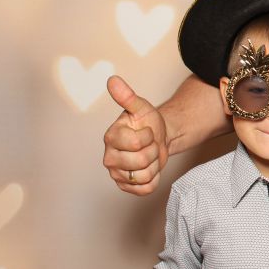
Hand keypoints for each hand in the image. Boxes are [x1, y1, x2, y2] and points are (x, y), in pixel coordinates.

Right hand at [102, 75, 168, 194]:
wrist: (158, 137)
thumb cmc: (148, 122)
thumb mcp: (141, 107)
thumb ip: (127, 96)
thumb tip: (113, 80)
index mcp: (111, 137)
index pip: (137, 142)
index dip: (149, 136)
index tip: (147, 131)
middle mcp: (109, 158)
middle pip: (141, 161)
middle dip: (153, 151)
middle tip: (150, 144)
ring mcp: (117, 174)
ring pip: (144, 176)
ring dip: (154, 164)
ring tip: (149, 155)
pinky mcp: (126, 187)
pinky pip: (145, 189)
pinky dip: (154, 179)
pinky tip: (150, 168)